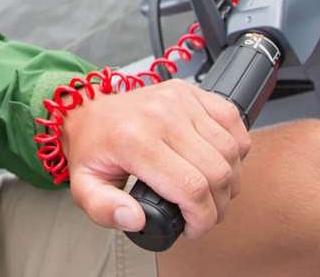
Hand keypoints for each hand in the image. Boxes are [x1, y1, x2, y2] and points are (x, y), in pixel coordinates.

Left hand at [60, 78, 250, 239]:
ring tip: (210, 192)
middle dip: (217, 206)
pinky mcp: (190, 91)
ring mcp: (179, 100)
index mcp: (134, 140)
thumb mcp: (83, 187)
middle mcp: (161, 116)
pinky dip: (235, 147)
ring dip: (229, 180)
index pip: (191, 188)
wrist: (88, 111)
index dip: (202, 218)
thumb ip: (104, 210)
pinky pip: (232, 120)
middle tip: (202, 214)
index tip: (192, 227)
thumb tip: (136, 219)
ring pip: (230, 150)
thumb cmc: (92, 149)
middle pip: (217, 173)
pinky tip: (217, 160)